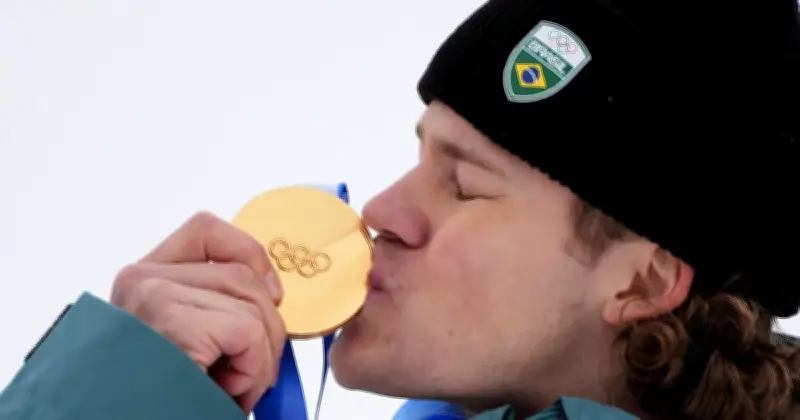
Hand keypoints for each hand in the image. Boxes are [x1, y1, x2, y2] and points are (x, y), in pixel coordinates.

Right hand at [111, 212, 285, 411]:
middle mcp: (142, 280)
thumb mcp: (187, 337)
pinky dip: (253, 370)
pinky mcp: (172, 323)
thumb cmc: (163, 395)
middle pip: (242, 274)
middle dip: (268, 327)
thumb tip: (273, 293)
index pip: (207, 231)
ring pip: (253, 306)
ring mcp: (154, 297)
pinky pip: (249, 332)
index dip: (250, 255)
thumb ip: (216, 304)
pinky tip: (228, 392)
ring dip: (261, 358)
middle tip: (252, 371)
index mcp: (144, 279)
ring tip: (233, 389)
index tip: (271, 294)